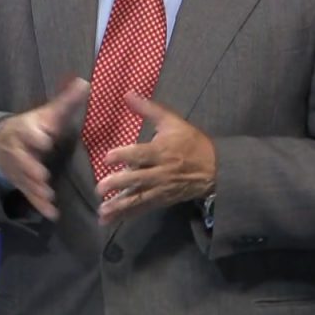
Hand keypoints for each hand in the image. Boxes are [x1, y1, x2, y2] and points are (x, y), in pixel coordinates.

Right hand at [0, 76, 88, 220]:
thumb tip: (85, 82)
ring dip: (35, 188)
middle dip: (30, 167)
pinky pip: (28, 195)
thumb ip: (65, 102)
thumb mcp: (46, 113)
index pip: (27, 132)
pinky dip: (39, 205)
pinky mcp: (20, 184)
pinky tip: (52, 214)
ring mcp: (17, 169)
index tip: (45, 139)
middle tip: (42, 174)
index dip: (35, 136)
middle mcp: (17, 150)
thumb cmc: (33, 127)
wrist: (1, 142)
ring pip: (24, 179)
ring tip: (48, 195)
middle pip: (21, 159)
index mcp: (24, 129)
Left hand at [96, 94, 215, 225]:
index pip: (140, 154)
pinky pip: (142, 208)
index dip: (123, 155)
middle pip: (137, 179)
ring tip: (102, 211)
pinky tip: (110, 220)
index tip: (107, 158)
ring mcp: (160, 189)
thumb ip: (148, 108)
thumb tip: (127, 94)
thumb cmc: (191, 142)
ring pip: (138, 198)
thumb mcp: (172, 121)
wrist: (214, 169)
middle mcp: (160, 172)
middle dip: (118, 184)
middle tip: (100, 188)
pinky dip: (126, 215)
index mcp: (161, 151)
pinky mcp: (161, 200)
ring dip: (119, 206)